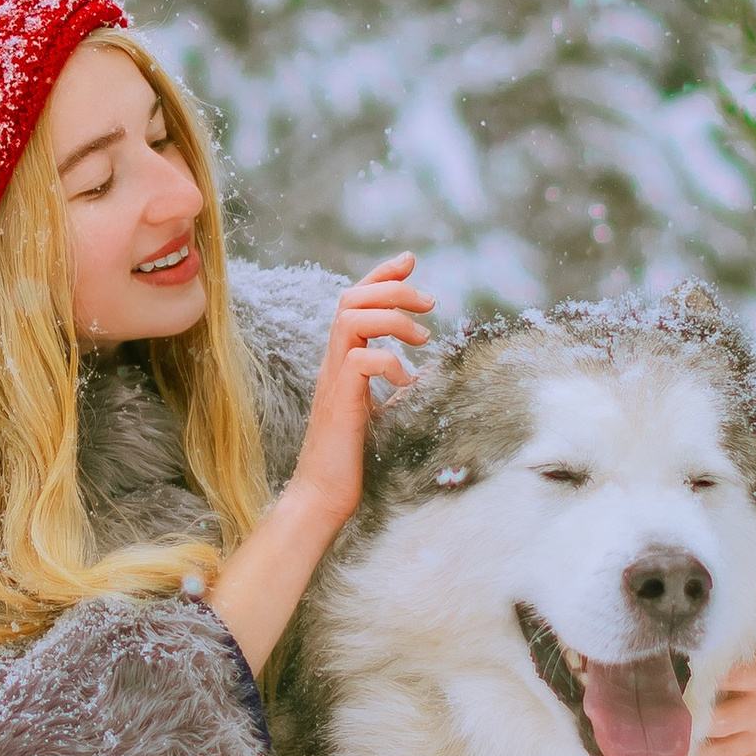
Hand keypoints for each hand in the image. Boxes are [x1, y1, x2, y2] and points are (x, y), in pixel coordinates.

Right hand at [285, 254, 435, 533]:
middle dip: (393, 289)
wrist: (324, 495)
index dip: (381, 275)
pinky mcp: (341, 401)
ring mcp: (334, 380)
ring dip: (394, 319)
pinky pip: (361, 361)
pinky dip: (391, 363)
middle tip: (430, 302)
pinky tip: (407, 384)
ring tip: (423, 340)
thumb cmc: (352, 458)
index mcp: (343, 360)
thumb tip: (430, 368)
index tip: (410, 260)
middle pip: (351, 299)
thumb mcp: (382, 410)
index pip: (355, 301)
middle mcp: (334, 363)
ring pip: (351, 319)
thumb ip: (395, 385)